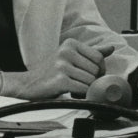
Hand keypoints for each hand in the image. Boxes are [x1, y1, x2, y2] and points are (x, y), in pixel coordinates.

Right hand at [0, 40, 114, 99]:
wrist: (27, 84)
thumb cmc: (51, 71)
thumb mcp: (70, 57)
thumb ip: (91, 52)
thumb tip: (111, 48)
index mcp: (71, 44)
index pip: (99, 57)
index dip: (100, 69)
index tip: (92, 75)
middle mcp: (66, 52)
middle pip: (96, 70)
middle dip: (92, 80)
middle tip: (80, 83)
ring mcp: (62, 66)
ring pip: (90, 80)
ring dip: (85, 88)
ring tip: (74, 87)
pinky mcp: (60, 80)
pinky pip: (82, 89)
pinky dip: (80, 94)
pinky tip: (71, 92)